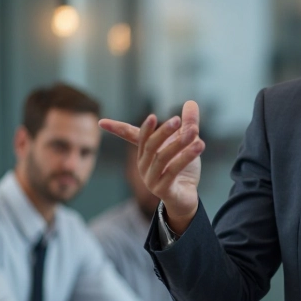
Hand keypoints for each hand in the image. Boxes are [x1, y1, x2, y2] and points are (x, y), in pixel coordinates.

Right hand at [99, 101, 203, 232]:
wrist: (186, 198)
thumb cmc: (183, 170)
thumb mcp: (187, 143)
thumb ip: (189, 123)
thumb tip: (191, 102)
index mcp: (145, 152)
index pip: (129, 137)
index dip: (116, 129)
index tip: (101, 122)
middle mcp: (144, 165)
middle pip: (150, 145)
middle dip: (163, 131)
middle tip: (177, 120)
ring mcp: (151, 179)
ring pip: (162, 158)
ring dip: (178, 144)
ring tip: (194, 133)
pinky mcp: (162, 190)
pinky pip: (172, 172)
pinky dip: (185, 158)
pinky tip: (199, 145)